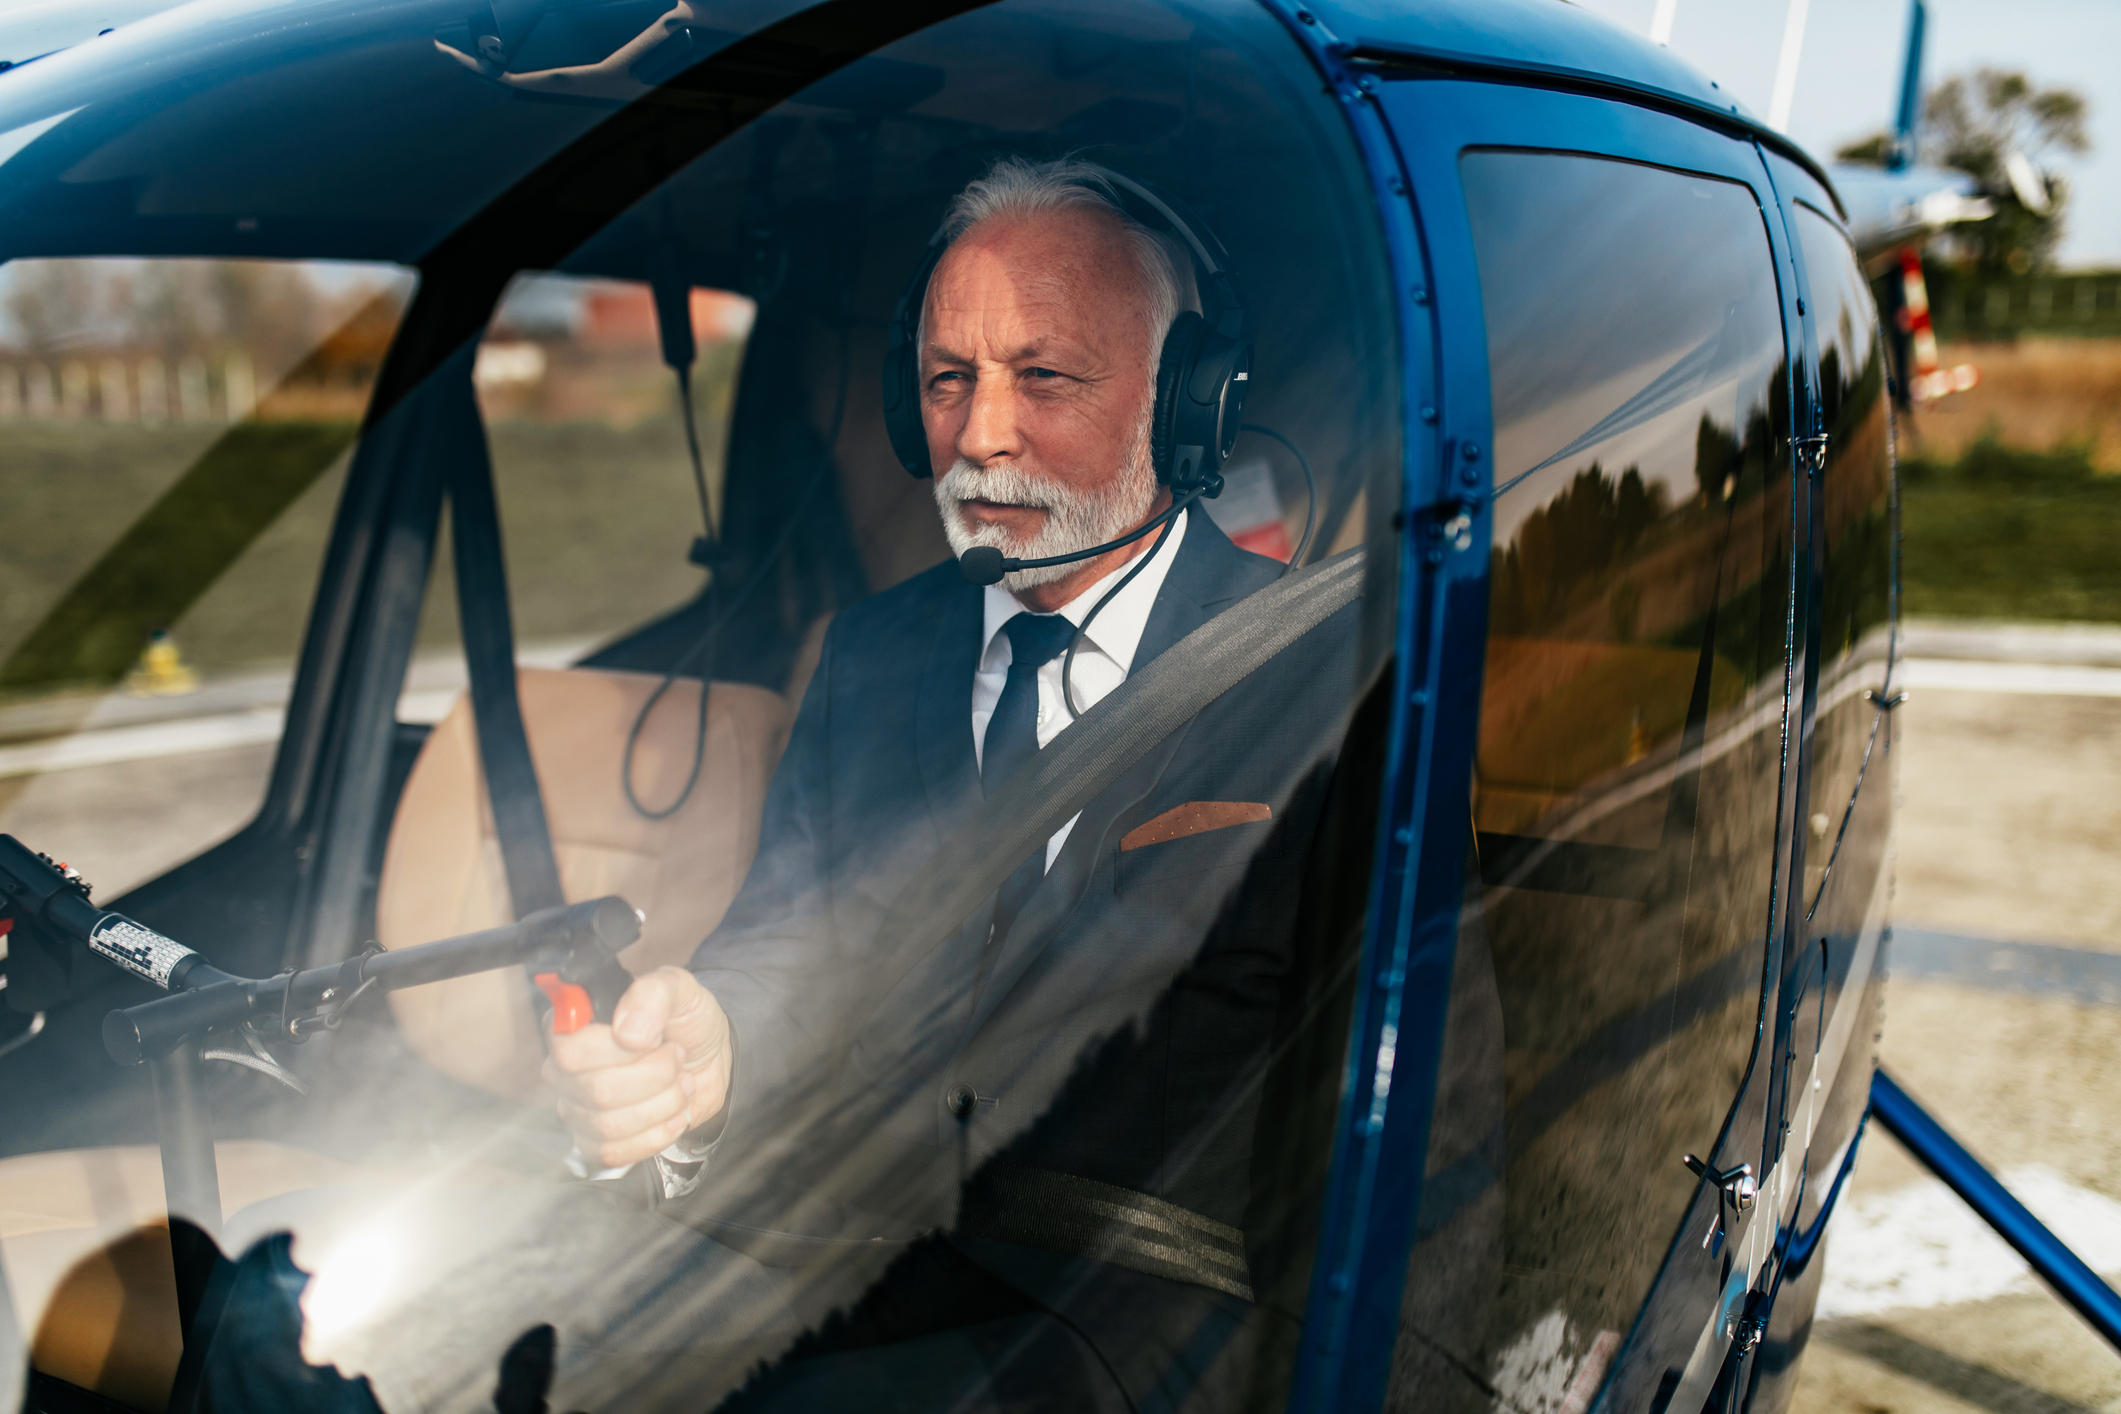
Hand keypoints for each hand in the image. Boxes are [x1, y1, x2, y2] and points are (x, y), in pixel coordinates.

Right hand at [544, 966, 731, 1168]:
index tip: (653, 1040)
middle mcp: (564, 1068)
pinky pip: (615, 1152)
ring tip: (681, 1081)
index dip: (618, 1051)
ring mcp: (576, 1107)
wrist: (707, 1058)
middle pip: (598, 1090)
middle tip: (677, 1056)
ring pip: (610, 1125)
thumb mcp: (678, 989)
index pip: (569, 1050)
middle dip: (656, 1075)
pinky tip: (675, 1112)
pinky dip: (658, 1133)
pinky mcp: (596, 1140)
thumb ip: (652, 993)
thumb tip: (628, 1031)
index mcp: (573, 1024)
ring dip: (663, 1103)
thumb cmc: (684, 1020)